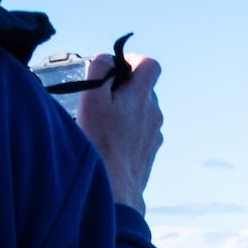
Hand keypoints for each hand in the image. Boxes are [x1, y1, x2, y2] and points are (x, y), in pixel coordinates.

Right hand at [75, 51, 163, 212]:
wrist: (116, 188)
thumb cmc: (100, 143)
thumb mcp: (92, 98)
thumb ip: (100, 70)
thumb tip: (107, 59)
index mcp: (142, 96)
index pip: (150, 65)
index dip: (134, 60)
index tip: (117, 66)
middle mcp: (154, 114)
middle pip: (144, 89)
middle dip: (124, 87)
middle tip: (101, 97)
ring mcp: (154, 134)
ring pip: (142, 112)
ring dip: (125, 111)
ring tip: (102, 123)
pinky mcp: (150, 152)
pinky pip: (140, 133)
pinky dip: (128, 131)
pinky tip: (109, 143)